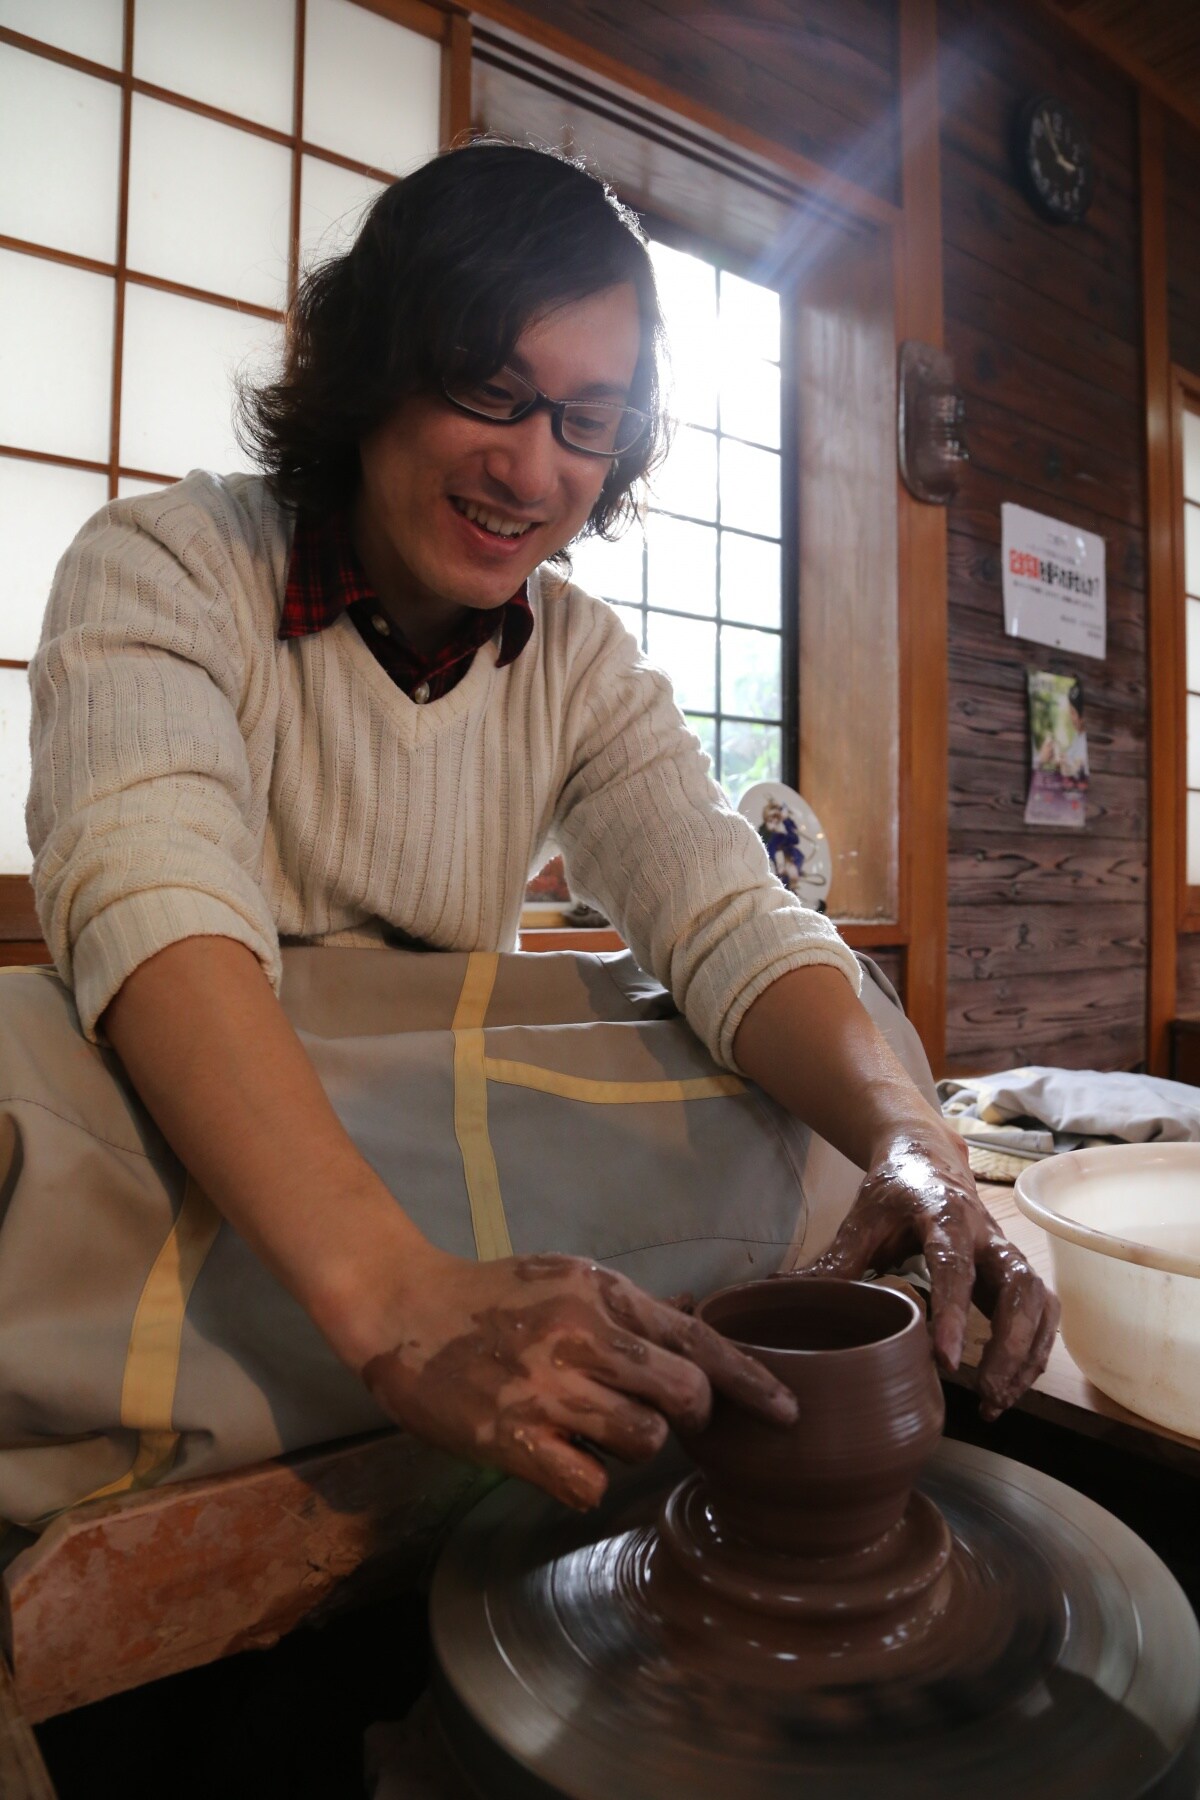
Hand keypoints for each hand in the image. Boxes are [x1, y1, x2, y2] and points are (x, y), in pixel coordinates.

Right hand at [362, 1252, 797, 1509]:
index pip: (698, 1338)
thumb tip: (695, 1315)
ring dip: (632, 1446)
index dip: (751, 1381)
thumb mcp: (566, 1278)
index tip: (788, 1412)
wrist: (403, 1308)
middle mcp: (583, 1335)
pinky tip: (560, 1458)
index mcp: (602, 1292)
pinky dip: (584, 1480)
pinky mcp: (513, 1435)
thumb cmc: (491, 1297)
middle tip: (654, 1415)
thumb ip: (628, 1307)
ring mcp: (548, 1387)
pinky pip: (588, 1482)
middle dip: (687, 1416)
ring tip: (594, 1430)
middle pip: (685, 1394)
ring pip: (643, 1440)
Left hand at [797, 1129, 1059, 1419]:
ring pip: (1039, 1303)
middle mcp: (986, 1234)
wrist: (926, 1156)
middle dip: (1011, 1346)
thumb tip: (782, 1297)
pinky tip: (1008, 1385)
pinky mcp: (1014, 1270)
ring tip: (999, 1400)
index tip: (948, 1362)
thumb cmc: (893, 1190)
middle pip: (1020, 1289)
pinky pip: (1041, 1312)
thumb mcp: (861, 1219)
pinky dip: (1033, 1351)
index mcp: (945, 1215)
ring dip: (1027, 1354)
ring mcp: (1006, 1252)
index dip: (954, 1315)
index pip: (955, 1269)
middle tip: (989, 1394)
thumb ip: (834, 1262)